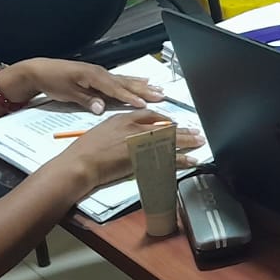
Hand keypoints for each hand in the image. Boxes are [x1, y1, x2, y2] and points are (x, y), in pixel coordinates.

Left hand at [1, 58, 164, 114]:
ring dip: (142, 86)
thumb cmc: (53, 81)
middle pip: (125, 83)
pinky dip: (133, 81)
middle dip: (143, 91)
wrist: (40, 70)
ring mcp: (101, 73)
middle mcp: (100, 73)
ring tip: (158, 90)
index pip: (115, 89)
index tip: (144, 104)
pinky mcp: (99, 76)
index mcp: (93, 76)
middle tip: (161, 96)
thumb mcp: (67, 93)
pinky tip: (142, 82)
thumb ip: (86, 100)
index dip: (130, 97)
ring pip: (125, 81)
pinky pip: (120, 79)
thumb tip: (101, 108)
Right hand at [56, 110, 205, 191]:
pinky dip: (181, 159)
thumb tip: (124, 137)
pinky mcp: (145, 157)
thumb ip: (116, 132)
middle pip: (164, 126)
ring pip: (170, 140)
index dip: (163, 119)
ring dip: (186, 142)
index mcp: (123, 119)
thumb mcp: (101, 133)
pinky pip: (168, 158)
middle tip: (195, 131)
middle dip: (182, 129)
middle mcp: (134, 127)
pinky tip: (191, 160)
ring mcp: (141, 142)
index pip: (149, 115)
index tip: (172, 123)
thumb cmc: (84, 152)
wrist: (80, 164)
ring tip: (199, 142)